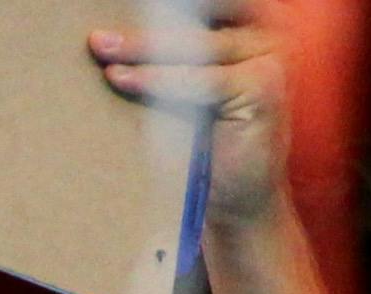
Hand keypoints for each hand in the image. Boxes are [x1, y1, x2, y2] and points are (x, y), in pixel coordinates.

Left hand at [93, 5, 290, 230]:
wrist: (236, 197)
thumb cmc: (206, 138)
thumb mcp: (188, 86)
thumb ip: (171, 54)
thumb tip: (109, 35)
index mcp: (254, 21)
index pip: (208, 2)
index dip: (163, 5)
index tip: (116, 2)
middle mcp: (269, 31)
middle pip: (197, 15)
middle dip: (147, 21)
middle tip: (99, 31)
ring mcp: (272, 56)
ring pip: (196, 45)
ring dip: (142, 46)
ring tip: (101, 49)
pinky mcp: (264, 87)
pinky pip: (200, 78)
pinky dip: (157, 79)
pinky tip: (121, 78)